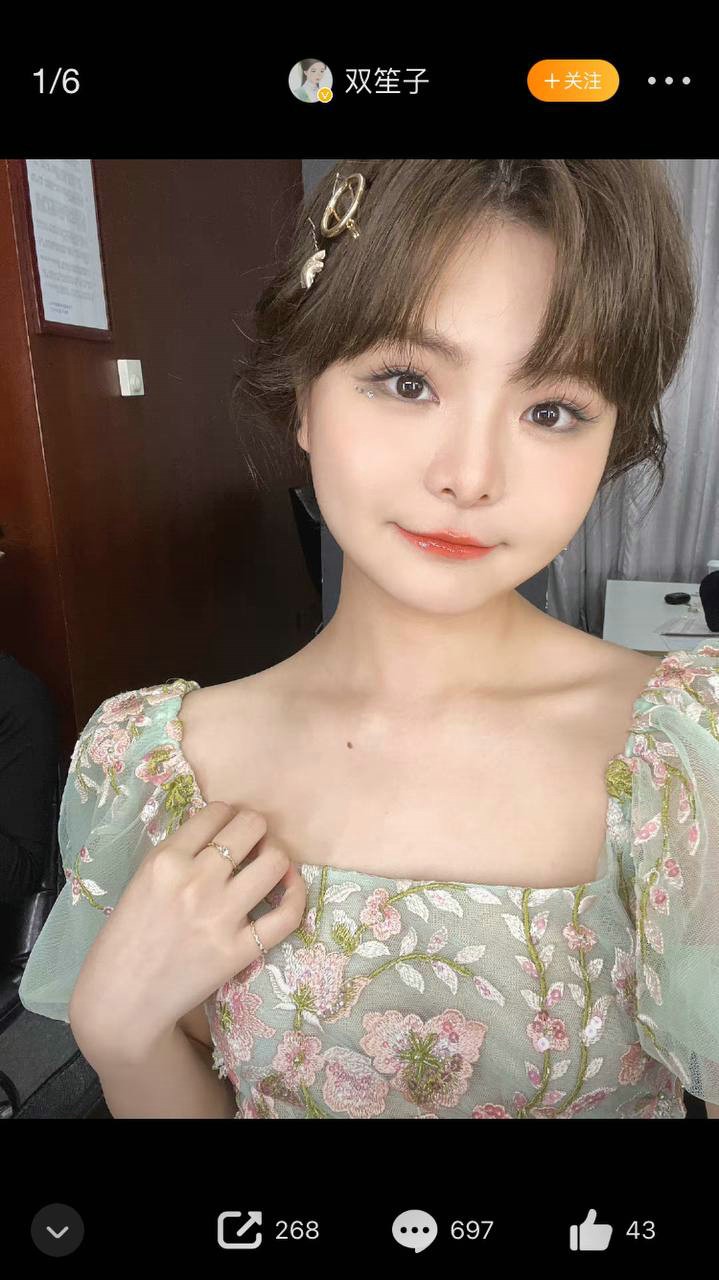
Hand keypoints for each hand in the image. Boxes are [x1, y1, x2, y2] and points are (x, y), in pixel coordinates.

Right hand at [68, 802, 305, 1058]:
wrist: (122, 999)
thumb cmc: (127, 938)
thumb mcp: (142, 880)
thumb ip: (178, 854)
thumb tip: (221, 829)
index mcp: (165, 860)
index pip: (216, 812)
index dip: (229, 814)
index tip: (230, 826)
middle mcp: (196, 881)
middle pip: (251, 826)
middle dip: (257, 828)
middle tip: (253, 843)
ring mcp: (220, 916)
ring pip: (275, 861)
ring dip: (277, 855)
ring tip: (269, 864)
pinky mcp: (239, 950)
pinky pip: (286, 913)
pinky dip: (295, 894)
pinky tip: (289, 889)